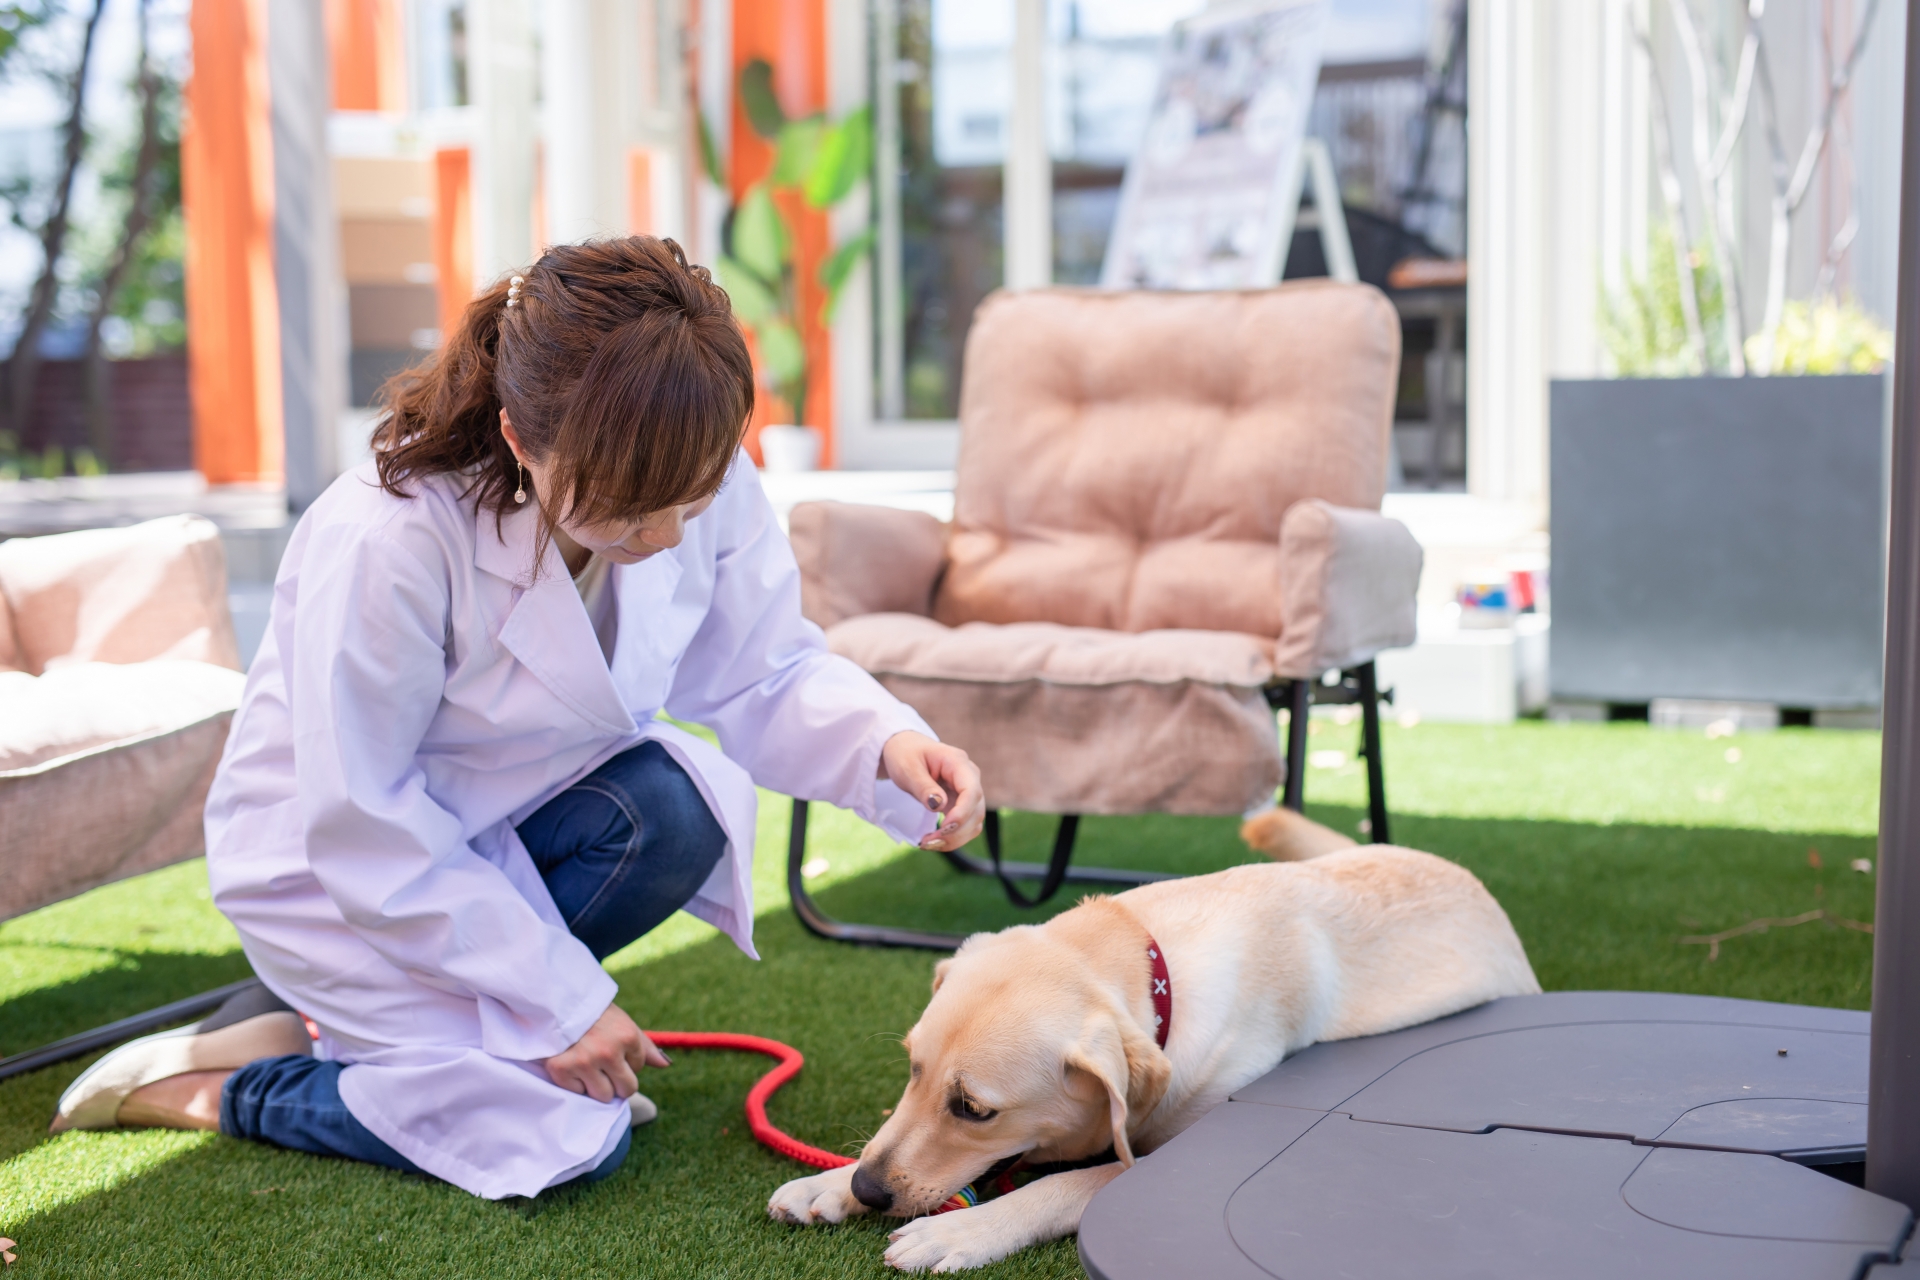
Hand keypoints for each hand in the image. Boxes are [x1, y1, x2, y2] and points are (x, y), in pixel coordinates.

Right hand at [540, 1002, 668, 1102]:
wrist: (555, 1003)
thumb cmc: (593, 1014)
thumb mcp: (622, 1023)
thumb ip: (645, 1046)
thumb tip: (666, 1064)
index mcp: (627, 1036)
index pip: (639, 1068)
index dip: (626, 1060)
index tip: (611, 1047)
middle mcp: (608, 1051)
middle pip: (627, 1090)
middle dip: (618, 1083)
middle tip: (603, 1067)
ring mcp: (584, 1062)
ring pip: (603, 1096)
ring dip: (597, 1086)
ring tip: (587, 1066)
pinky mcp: (561, 1070)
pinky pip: (578, 1093)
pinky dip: (575, 1084)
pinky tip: (571, 1065)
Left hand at [880, 731, 985, 852]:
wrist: (905, 748)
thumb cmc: (905, 754)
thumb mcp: (907, 768)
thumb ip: (923, 786)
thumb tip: (938, 806)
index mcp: (957, 762)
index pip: (971, 791)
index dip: (962, 813)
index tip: (943, 828)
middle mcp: (969, 777)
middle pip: (976, 810)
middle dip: (955, 832)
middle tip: (927, 842)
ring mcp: (967, 791)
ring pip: (974, 822)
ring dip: (955, 838)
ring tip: (927, 844)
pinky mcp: (961, 803)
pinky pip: (965, 825)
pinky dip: (953, 837)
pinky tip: (933, 841)